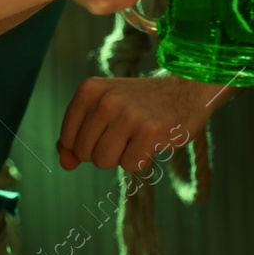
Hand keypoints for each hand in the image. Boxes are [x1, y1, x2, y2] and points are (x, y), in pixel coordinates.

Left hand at [58, 74, 232, 172]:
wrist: (187, 88)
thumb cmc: (142, 103)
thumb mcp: (104, 108)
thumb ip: (78, 136)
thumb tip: (66, 164)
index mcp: (89, 90)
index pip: (67, 139)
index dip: (87, 144)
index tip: (107, 130)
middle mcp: (106, 100)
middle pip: (85, 154)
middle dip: (104, 151)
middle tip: (127, 132)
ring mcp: (128, 115)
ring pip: (104, 162)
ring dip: (122, 157)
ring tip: (138, 137)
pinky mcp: (150, 131)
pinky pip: (131, 166)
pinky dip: (142, 160)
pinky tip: (153, 141)